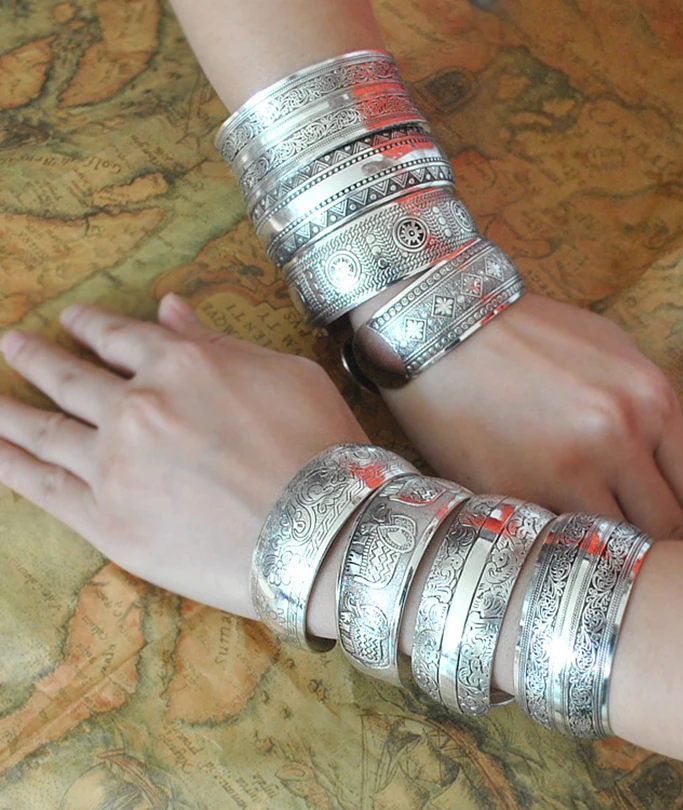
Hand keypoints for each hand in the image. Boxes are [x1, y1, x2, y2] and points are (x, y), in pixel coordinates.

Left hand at [0, 295, 367, 616]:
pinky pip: (43, 487)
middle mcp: (137, 406)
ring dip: (6, 408)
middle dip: (36, 356)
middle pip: (70, 376)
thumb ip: (219, 341)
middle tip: (10, 343)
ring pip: (43, 429)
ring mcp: (114, 464)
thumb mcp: (286, 373)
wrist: (322, 530)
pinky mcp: (107, 521)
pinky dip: (7, 466)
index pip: (119, 336)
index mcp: (181, 364)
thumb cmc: (320, 447)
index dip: (90, 324)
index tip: (71, 320)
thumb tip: (170, 308)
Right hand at [378, 292, 682, 545]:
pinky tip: (571, 564)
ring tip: (629, 585)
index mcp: (647, 401)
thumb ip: (667, 416)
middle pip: (667, 530)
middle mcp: (614, 438)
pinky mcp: (510, 492)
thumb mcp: (611, 354)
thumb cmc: (529, 335)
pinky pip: (554, 541)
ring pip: (613, 545)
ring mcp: (561, 469)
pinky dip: (567, 554)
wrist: (445, 328)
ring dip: (621, 565)